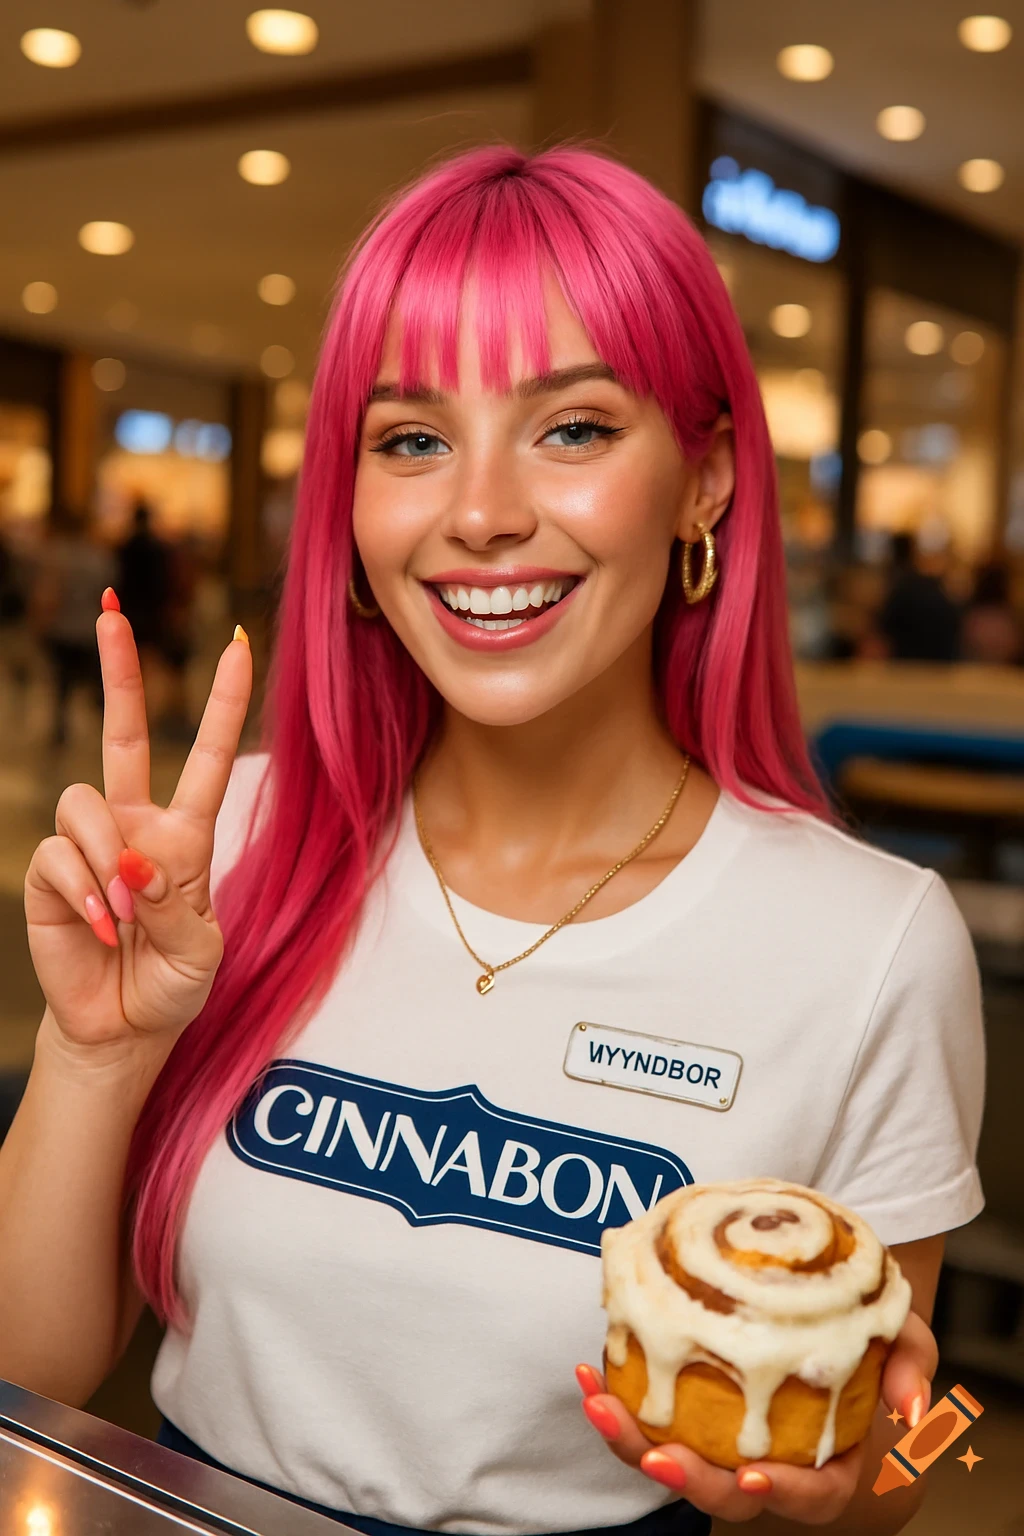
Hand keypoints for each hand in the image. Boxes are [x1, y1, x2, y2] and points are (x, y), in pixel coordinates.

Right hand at [25, 603, 251, 1058]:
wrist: (123, 1029)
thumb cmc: (171, 986)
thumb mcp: (200, 952)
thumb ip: (178, 905)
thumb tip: (137, 859)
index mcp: (185, 835)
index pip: (205, 757)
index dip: (222, 702)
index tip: (239, 643)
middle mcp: (134, 827)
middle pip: (122, 734)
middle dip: (119, 670)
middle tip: (111, 608)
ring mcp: (89, 847)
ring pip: (84, 804)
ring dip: (107, 860)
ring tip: (124, 916)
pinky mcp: (52, 875)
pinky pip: (61, 857)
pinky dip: (84, 891)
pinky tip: (99, 926)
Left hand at [575, 1311, 937, 1525]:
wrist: (827, 1324)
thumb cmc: (870, 1346)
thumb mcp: (906, 1343)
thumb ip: (912, 1364)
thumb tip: (910, 1403)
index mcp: (825, 1465)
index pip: (808, 1495)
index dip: (782, 1493)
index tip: (754, 1476)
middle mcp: (766, 1466)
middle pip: (724, 1492)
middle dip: (686, 1479)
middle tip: (655, 1454)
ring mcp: (720, 1444)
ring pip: (672, 1459)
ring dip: (629, 1440)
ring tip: (596, 1401)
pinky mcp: (686, 1412)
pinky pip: (648, 1417)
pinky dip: (617, 1398)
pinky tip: (589, 1369)